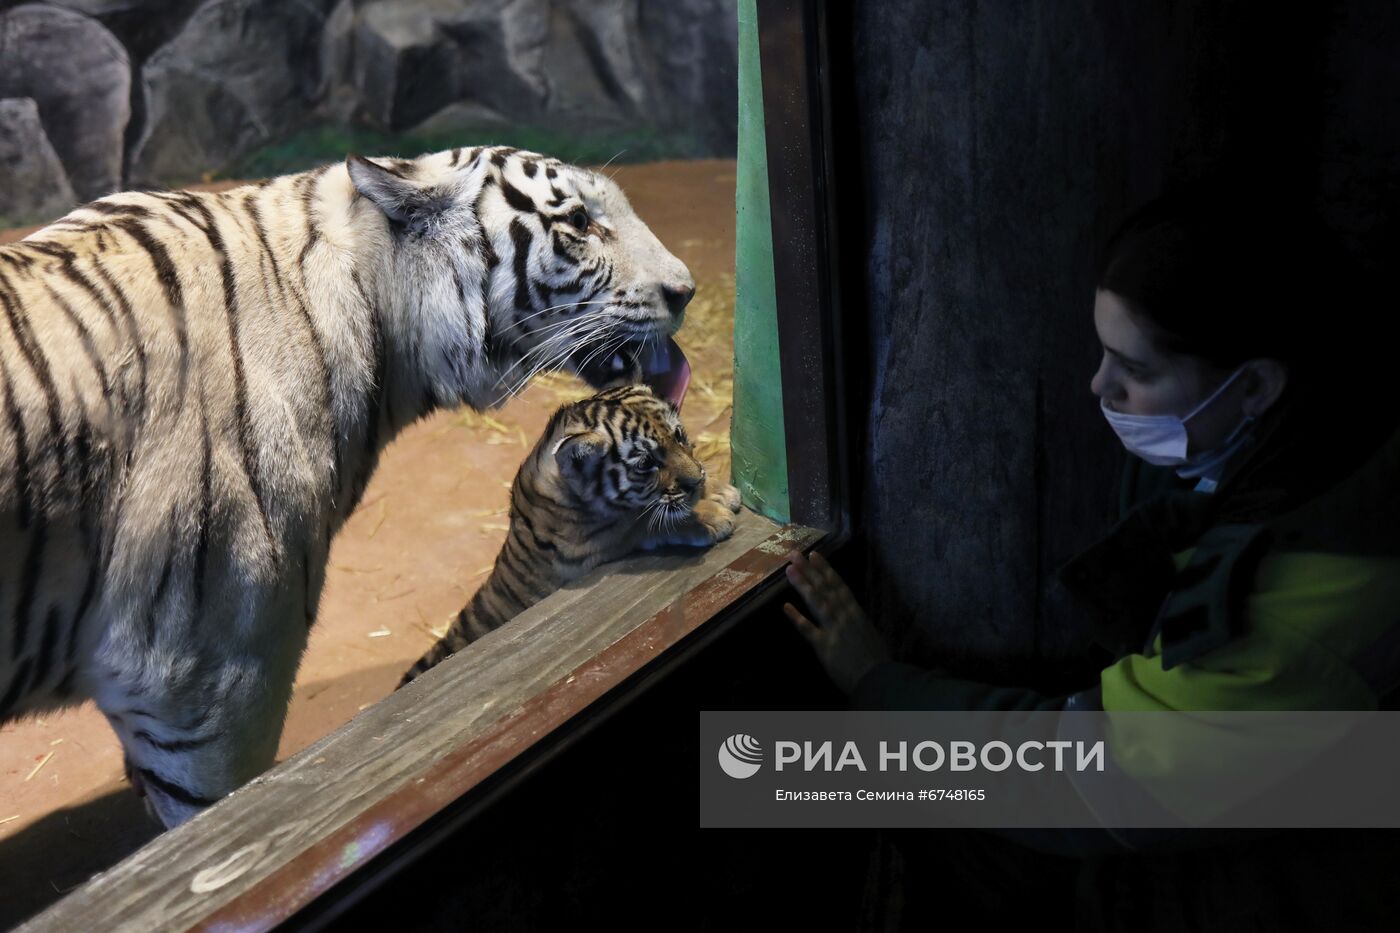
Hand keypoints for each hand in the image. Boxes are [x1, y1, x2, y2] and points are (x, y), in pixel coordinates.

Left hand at [784, 550, 891, 695]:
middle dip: (809, 571)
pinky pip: (808, 629)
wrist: (878, 678)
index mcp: (857, 613)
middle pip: (825, 589)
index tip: (815, 556)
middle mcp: (844, 616)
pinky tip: (786, 606)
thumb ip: (860, 624)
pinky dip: (797, 618)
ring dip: (803, 585)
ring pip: (816, 602)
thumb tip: (854, 616)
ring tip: (790, 570)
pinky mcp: (824, 645)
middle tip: (795, 554)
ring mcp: (833, 629)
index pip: (839, 586)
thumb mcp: (871, 635)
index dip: (826, 570)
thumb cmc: (879, 660)